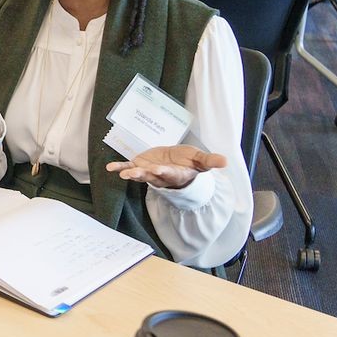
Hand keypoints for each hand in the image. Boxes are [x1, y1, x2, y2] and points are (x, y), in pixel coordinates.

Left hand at [106, 145, 226, 190]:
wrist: (178, 165)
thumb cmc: (190, 163)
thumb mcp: (201, 160)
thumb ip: (211, 161)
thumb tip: (226, 161)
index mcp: (175, 173)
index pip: (170, 173)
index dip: (164, 172)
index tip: (159, 169)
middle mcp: (160, 175)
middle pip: (151, 176)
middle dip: (143, 175)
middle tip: (134, 173)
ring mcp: (149, 172)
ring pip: (139, 174)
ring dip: (131, 173)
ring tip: (122, 173)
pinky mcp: (141, 166)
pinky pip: (129, 167)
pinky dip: (120, 167)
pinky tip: (110, 167)